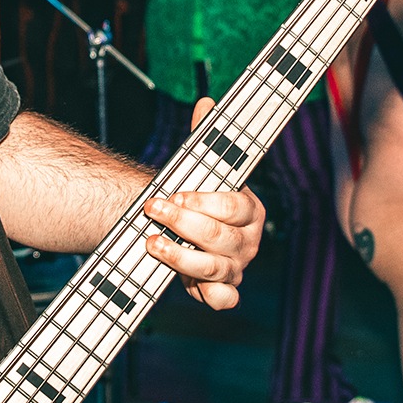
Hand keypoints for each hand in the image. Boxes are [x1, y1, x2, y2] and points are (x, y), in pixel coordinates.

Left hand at [141, 97, 264, 309]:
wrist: (190, 232)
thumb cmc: (200, 201)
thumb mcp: (202, 171)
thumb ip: (204, 138)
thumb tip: (206, 102)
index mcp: (249, 210)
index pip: (231, 206)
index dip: (202, 202)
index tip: (174, 194)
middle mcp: (247, 240)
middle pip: (218, 236)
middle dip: (181, 224)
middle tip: (152, 210)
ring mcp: (237, 267)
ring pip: (213, 268)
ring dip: (179, 257)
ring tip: (152, 243)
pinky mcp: (225, 289)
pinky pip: (225, 300)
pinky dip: (209, 295)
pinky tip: (186, 286)